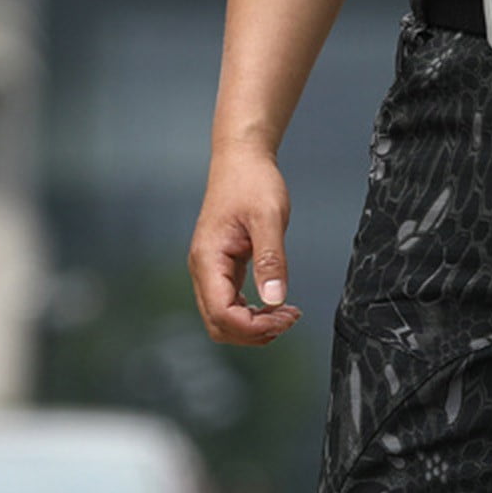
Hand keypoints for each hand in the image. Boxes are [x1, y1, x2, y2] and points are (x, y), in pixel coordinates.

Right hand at [187, 147, 302, 345]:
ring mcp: (210, 271)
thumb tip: (274, 300)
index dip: (255, 327)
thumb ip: (271, 259)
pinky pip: (231, 307)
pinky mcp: (222, 270)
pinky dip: (254, 315)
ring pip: (224, 321)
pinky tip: (278, 305)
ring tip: (287, 313)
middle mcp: (202, 269)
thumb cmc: (252, 182)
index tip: (286, 316)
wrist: (242, 160)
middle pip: (219, 326)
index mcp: (208, 258)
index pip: (223, 314)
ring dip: (255, 327)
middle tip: (290, 318)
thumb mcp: (269, 218)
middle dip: (255, 332)